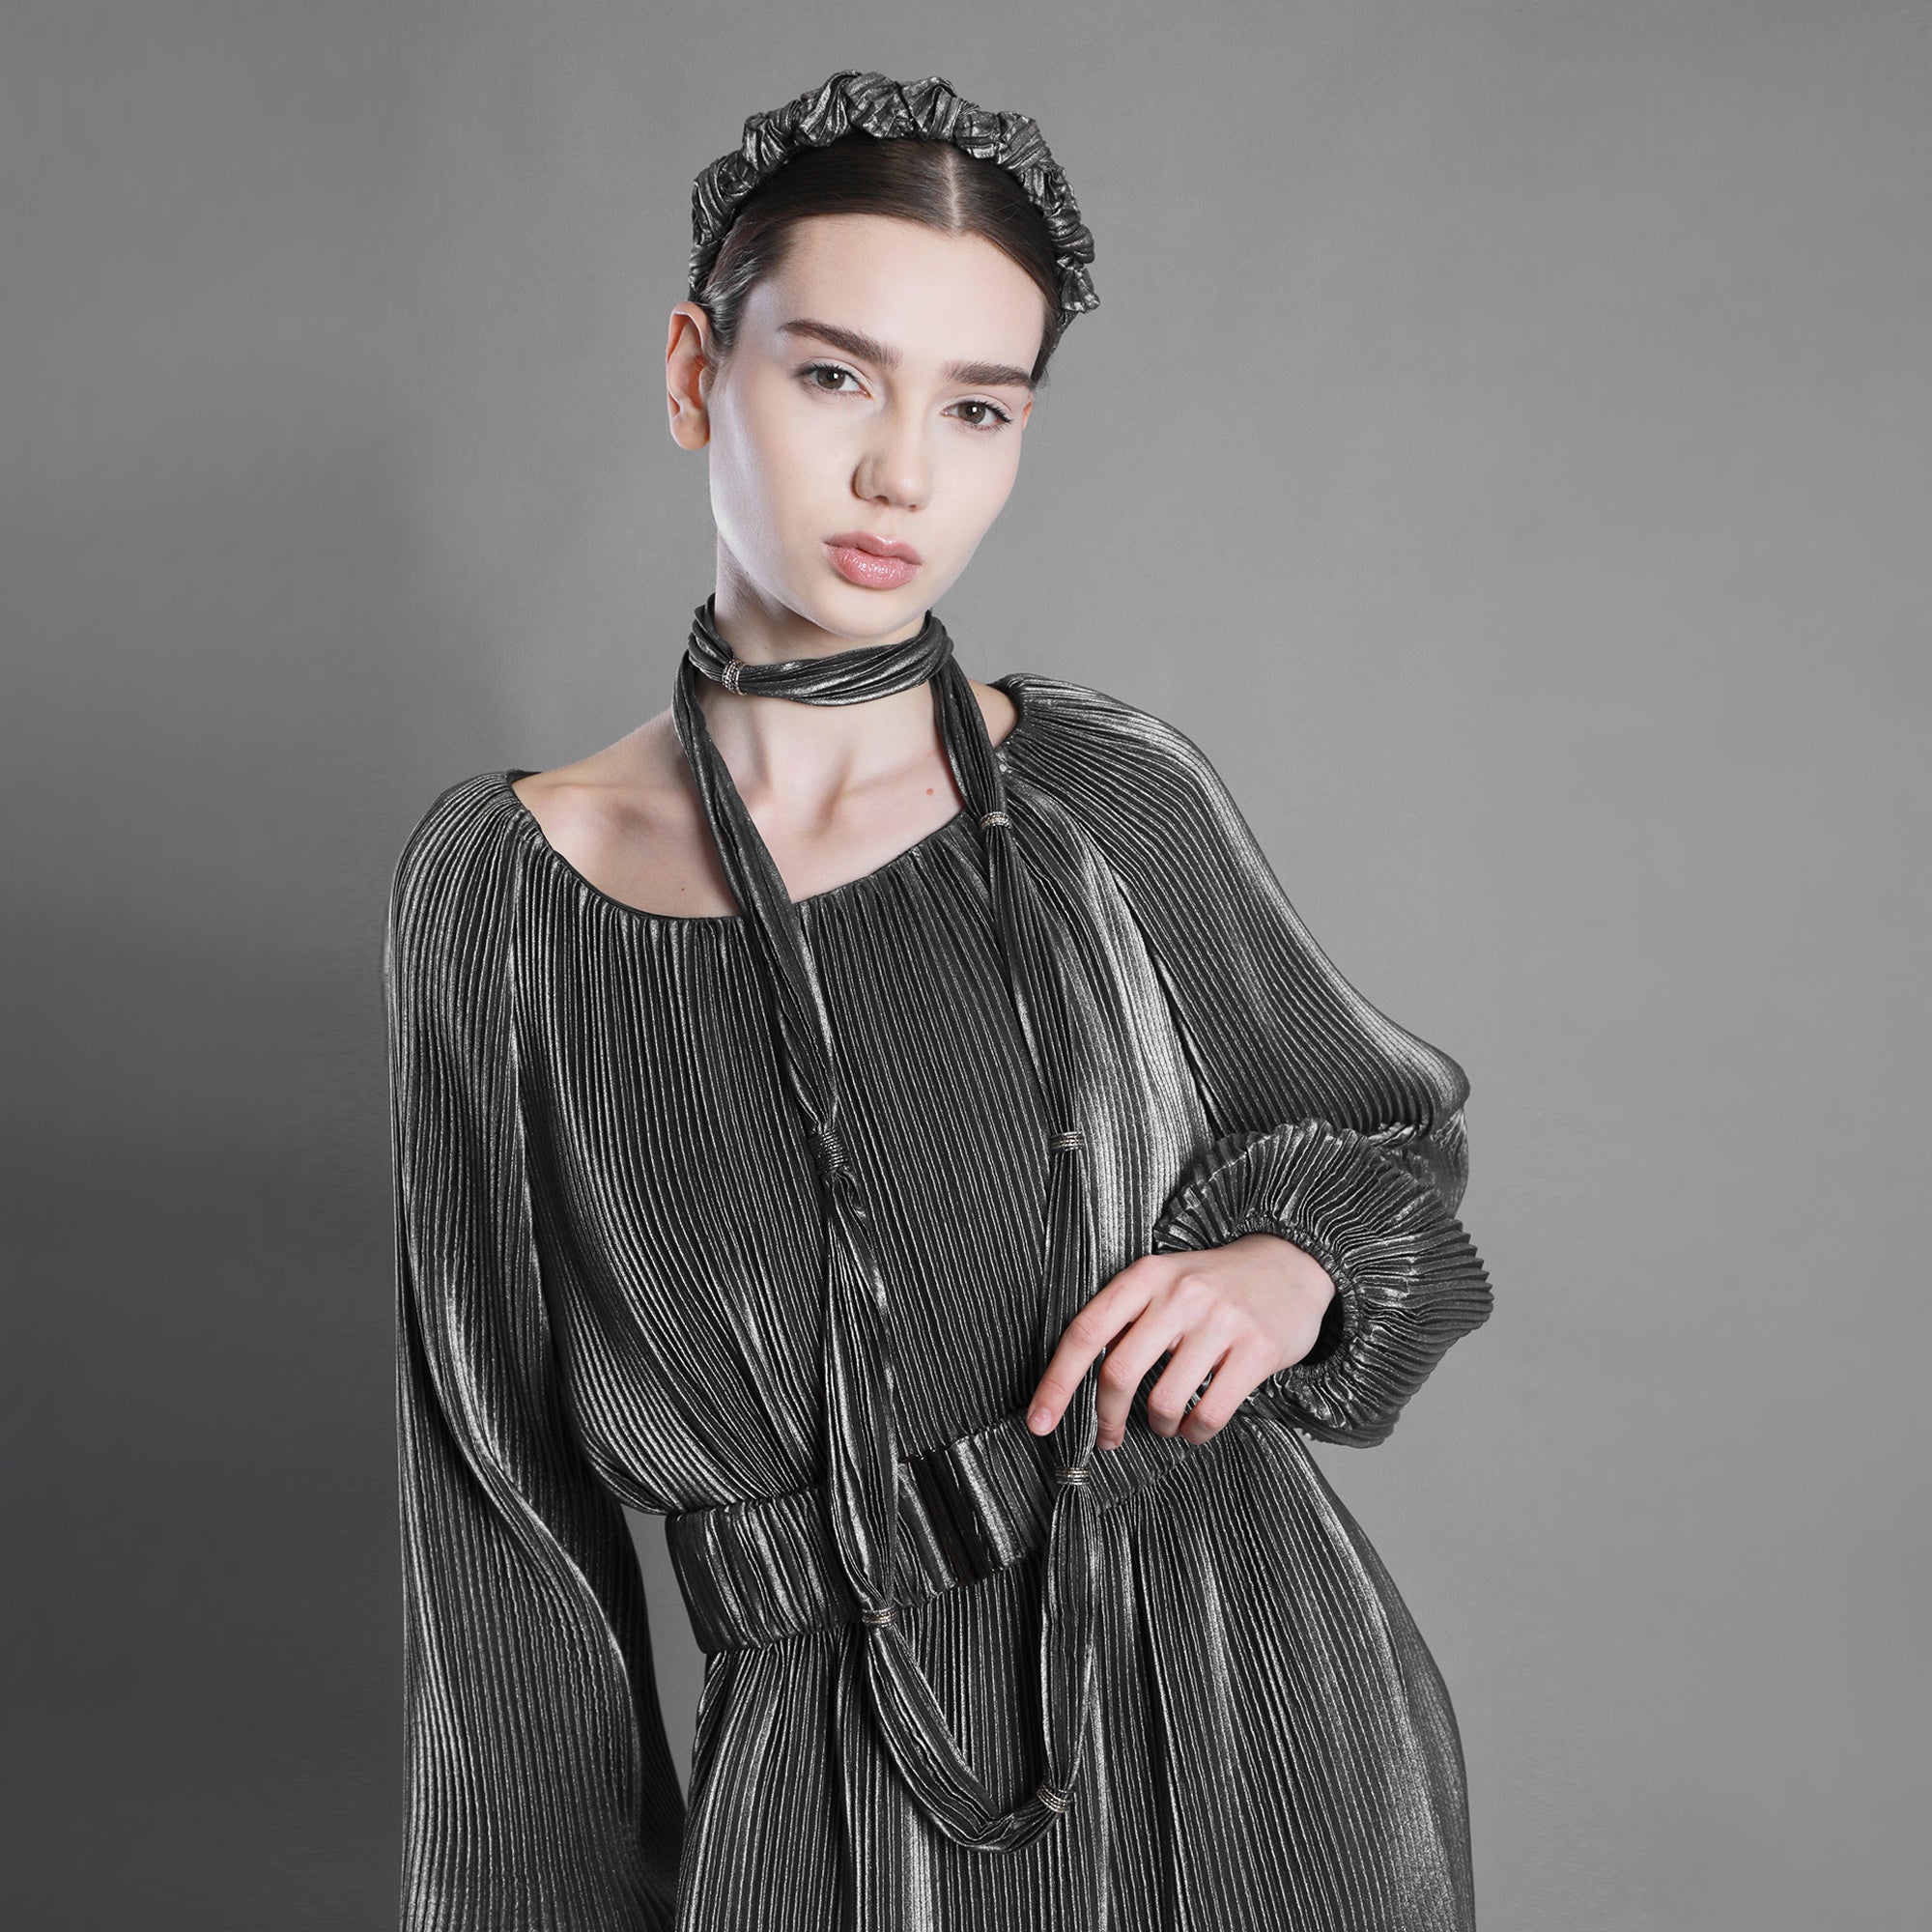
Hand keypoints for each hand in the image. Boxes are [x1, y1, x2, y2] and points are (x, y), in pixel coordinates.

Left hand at [1025, 1233, 1337, 1449]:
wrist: (1292, 1263)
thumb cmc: (1215, 1284)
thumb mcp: (1165, 1282)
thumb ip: (1127, 1320)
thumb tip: (1077, 1382)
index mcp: (1146, 1276)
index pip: (1085, 1332)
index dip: (1056, 1382)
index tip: (1039, 1421)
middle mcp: (1180, 1294)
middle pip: (1119, 1373)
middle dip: (1107, 1417)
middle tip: (1109, 1436)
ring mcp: (1221, 1321)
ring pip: (1164, 1401)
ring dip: (1159, 1427)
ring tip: (1166, 1422)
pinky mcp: (1257, 1349)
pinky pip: (1210, 1413)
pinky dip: (1195, 1433)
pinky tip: (1195, 1426)